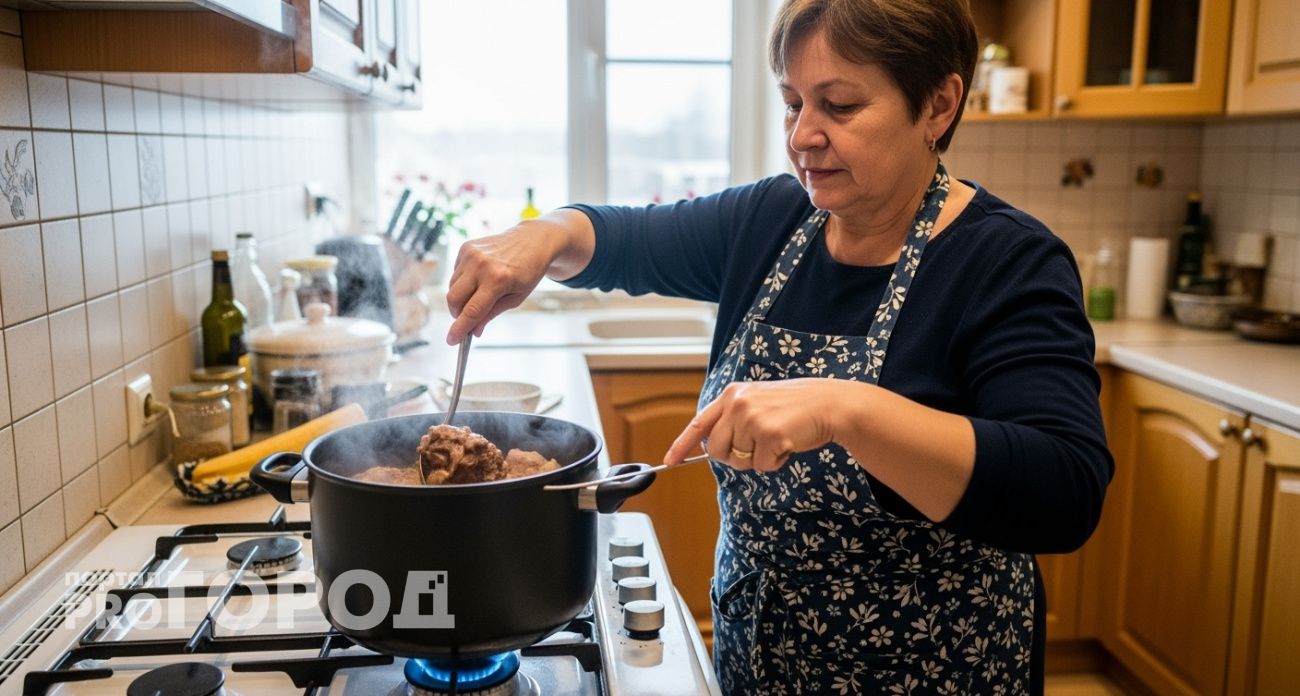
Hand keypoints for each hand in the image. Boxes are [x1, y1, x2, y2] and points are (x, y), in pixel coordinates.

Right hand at [445, 227, 551, 343]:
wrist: (532, 241)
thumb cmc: (528, 271)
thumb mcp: (516, 298)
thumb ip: (492, 314)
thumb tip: (473, 331)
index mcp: (498, 279)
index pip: (472, 311)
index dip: (460, 328)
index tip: (452, 340)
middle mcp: (481, 265)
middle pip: (454, 299)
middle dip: (457, 314)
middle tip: (467, 319)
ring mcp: (471, 254)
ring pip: (452, 286)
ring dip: (461, 297)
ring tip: (480, 293)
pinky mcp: (466, 247)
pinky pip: (455, 273)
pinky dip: (463, 281)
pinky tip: (480, 277)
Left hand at [664, 379, 864, 471]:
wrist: (828, 404)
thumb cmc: (794, 407)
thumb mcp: (757, 403)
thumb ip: (733, 419)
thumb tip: (709, 448)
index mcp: (732, 395)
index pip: (699, 423)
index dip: (682, 444)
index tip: (670, 460)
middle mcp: (737, 405)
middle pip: (715, 450)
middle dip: (733, 457)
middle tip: (757, 447)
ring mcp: (752, 419)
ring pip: (739, 461)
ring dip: (759, 459)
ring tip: (778, 438)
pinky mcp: (769, 435)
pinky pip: (761, 466)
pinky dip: (775, 462)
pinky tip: (788, 443)